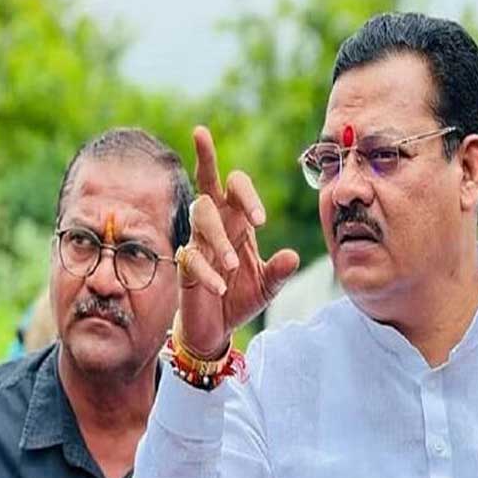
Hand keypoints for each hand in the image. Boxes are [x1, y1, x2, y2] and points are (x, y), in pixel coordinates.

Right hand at [177, 126, 298, 356]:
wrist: (218, 328)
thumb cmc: (242, 296)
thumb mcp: (267, 286)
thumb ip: (279, 271)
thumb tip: (292, 257)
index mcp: (237, 220)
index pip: (237, 188)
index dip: (248, 198)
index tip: (261, 221)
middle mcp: (215, 224)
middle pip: (207, 183)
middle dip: (206, 163)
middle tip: (209, 149)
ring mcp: (197, 242)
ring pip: (199, 216)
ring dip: (218, 239)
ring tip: (233, 264)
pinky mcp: (184, 266)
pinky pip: (191, 259)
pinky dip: (207, 274)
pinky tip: (220, 289)